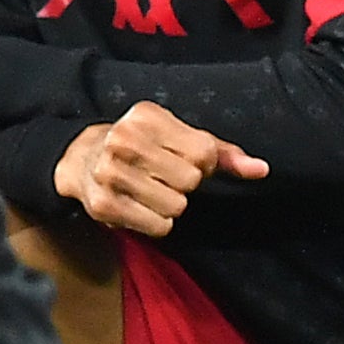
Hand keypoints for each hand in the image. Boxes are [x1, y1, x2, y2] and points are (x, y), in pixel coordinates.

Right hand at [56, 102, 267, 238]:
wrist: (81, 158)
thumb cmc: (144, 147)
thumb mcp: (181, 138)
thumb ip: (224, 154)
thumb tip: (262, 170)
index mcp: (147, 117)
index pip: (204, 154)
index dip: (203, 164)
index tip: (181, 159)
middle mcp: (124, 140)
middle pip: (191, 181)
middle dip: (184, 185)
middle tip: (162, 176)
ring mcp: (109, 172)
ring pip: (176, 207)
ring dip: (171, 205)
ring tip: (150, 189)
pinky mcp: (103, 205)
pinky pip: (159, 227)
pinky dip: (157, 223)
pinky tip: (140, 205)